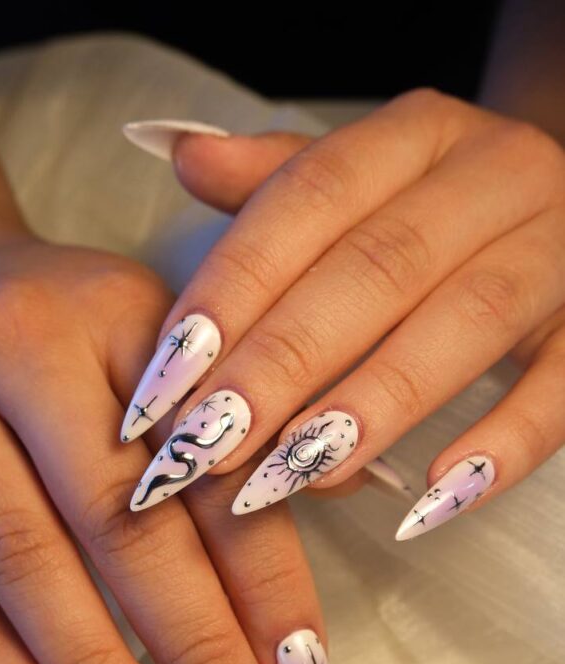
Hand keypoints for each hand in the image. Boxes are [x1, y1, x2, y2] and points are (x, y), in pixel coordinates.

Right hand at [0, 210, 337, 663]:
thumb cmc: (69, 320)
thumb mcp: (163, 332)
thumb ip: (245, 419)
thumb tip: (342, 509)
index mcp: (121, 313)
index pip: (206, 465)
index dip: (264, 579)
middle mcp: (22, 352)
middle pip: (115, 520)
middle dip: (190, 644)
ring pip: (20, 561)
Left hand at [121, 89, 564, 539]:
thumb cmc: (435, 208)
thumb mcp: (360, 178)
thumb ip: (276, 178)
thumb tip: (178, 152)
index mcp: (418, 135)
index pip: (308, 199)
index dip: (230, 290)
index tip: (163, 383)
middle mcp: (493, 178)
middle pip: (377, 269)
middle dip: (280, 364)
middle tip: (205, 446)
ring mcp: (558, 252)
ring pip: (465, 323)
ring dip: (369, 406)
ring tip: (285, 478)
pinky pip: (561, 390)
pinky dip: (502, 447)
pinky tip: (426, 501)